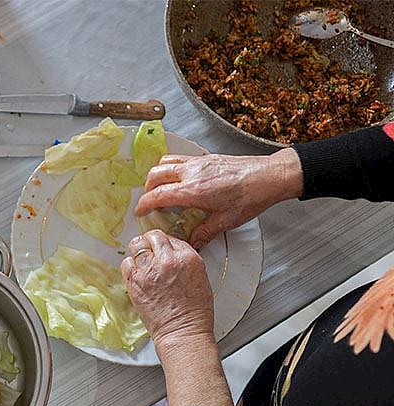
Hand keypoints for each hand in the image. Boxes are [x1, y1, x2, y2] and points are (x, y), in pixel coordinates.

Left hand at [121, 230, 214, 352]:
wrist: (182, 331)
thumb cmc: (194, 311)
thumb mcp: (199, 277)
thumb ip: (184, 260)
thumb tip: (170, 253)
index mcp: (187, 257)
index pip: (169, 237)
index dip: (164, 243)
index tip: (161, 249)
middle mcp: (167, 260)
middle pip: (151, 237)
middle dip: (149, 243)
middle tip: (149, 251)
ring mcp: (149, 270)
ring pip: (136, 246)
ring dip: (138, 252)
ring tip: (142, 263)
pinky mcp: (134, 282)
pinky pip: (126, 263)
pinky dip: (130, 266)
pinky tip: (137, 274)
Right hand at [134, 147, 302, 248]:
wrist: (270, 176)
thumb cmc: (251, 197)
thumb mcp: (225, 221)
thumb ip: (203, 233)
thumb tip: (191, 244)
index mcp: (194, 191)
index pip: (158, 195)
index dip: (144, 204)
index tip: (139, 211)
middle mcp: (192, 173)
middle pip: (156, 175)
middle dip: (147, 188)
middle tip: (149, 201)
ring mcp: (198, 163)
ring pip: (165, 162)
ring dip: (157, 174)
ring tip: (160, 187)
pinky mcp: (206, 158)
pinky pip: (179, 158)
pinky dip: (171, 166)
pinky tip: (178, 178)